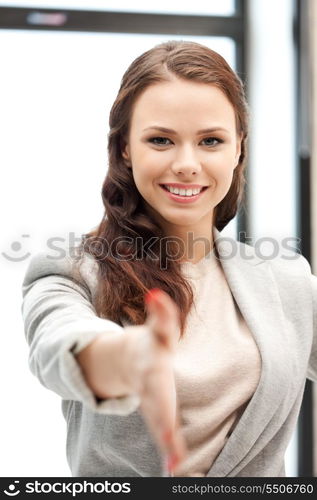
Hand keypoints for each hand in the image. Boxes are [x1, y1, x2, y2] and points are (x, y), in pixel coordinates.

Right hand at [121, 288, 186, 473]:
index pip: (158, 389)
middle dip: (164, 430)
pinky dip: (170, 449)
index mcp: (151, 371)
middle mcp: (150, 390)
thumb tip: (157, 293)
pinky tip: (176, 467)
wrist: (127, 360)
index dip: (162, 406)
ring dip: (168, 445)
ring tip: (175, 467)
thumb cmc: (150, 345)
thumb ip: (161, 313)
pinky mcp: (157, 409)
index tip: (168, 431)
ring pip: (159, 424)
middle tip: (173, 458)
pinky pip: (164, 429)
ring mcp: (152, 402)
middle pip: (157, 411)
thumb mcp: (157, 329)